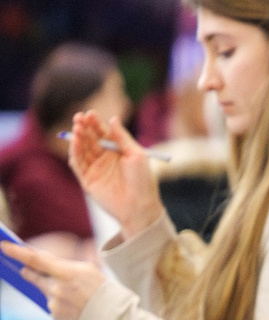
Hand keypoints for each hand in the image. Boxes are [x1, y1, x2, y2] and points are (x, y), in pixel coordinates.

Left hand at [1, 237, 104, 319]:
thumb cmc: (105, 291)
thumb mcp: (89, 270)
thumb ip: (64, 263)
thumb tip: (43, 258)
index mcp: (66, 273)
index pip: (34, 260)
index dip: (17, 252)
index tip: (4, 246)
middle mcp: (56, 288)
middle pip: (32, 275)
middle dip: (29, 271)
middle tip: (28, 270)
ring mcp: (54, 303)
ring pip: (44, 291)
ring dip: (51, 290)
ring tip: (74, 296)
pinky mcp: (55, 316)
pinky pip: (51, 305)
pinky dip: (59, 304)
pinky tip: (75, 307)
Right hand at [66, 110, 161, 236]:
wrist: (141, 206)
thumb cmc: (143, 181)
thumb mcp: (136, 155)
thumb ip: (123, 137)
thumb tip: (112, 118)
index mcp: (117, 151)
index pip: (102, 133)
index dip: (94, 123)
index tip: (90, 114)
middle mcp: (104, 158)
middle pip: (89, 139)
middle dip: (83, 127)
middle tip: (79, 118)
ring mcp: (95, 168)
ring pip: (82, 149)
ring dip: (78, 138)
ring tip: (77, 128)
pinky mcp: (87, 180)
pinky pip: (78, 164)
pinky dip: (75, 153)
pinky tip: (75, 143)